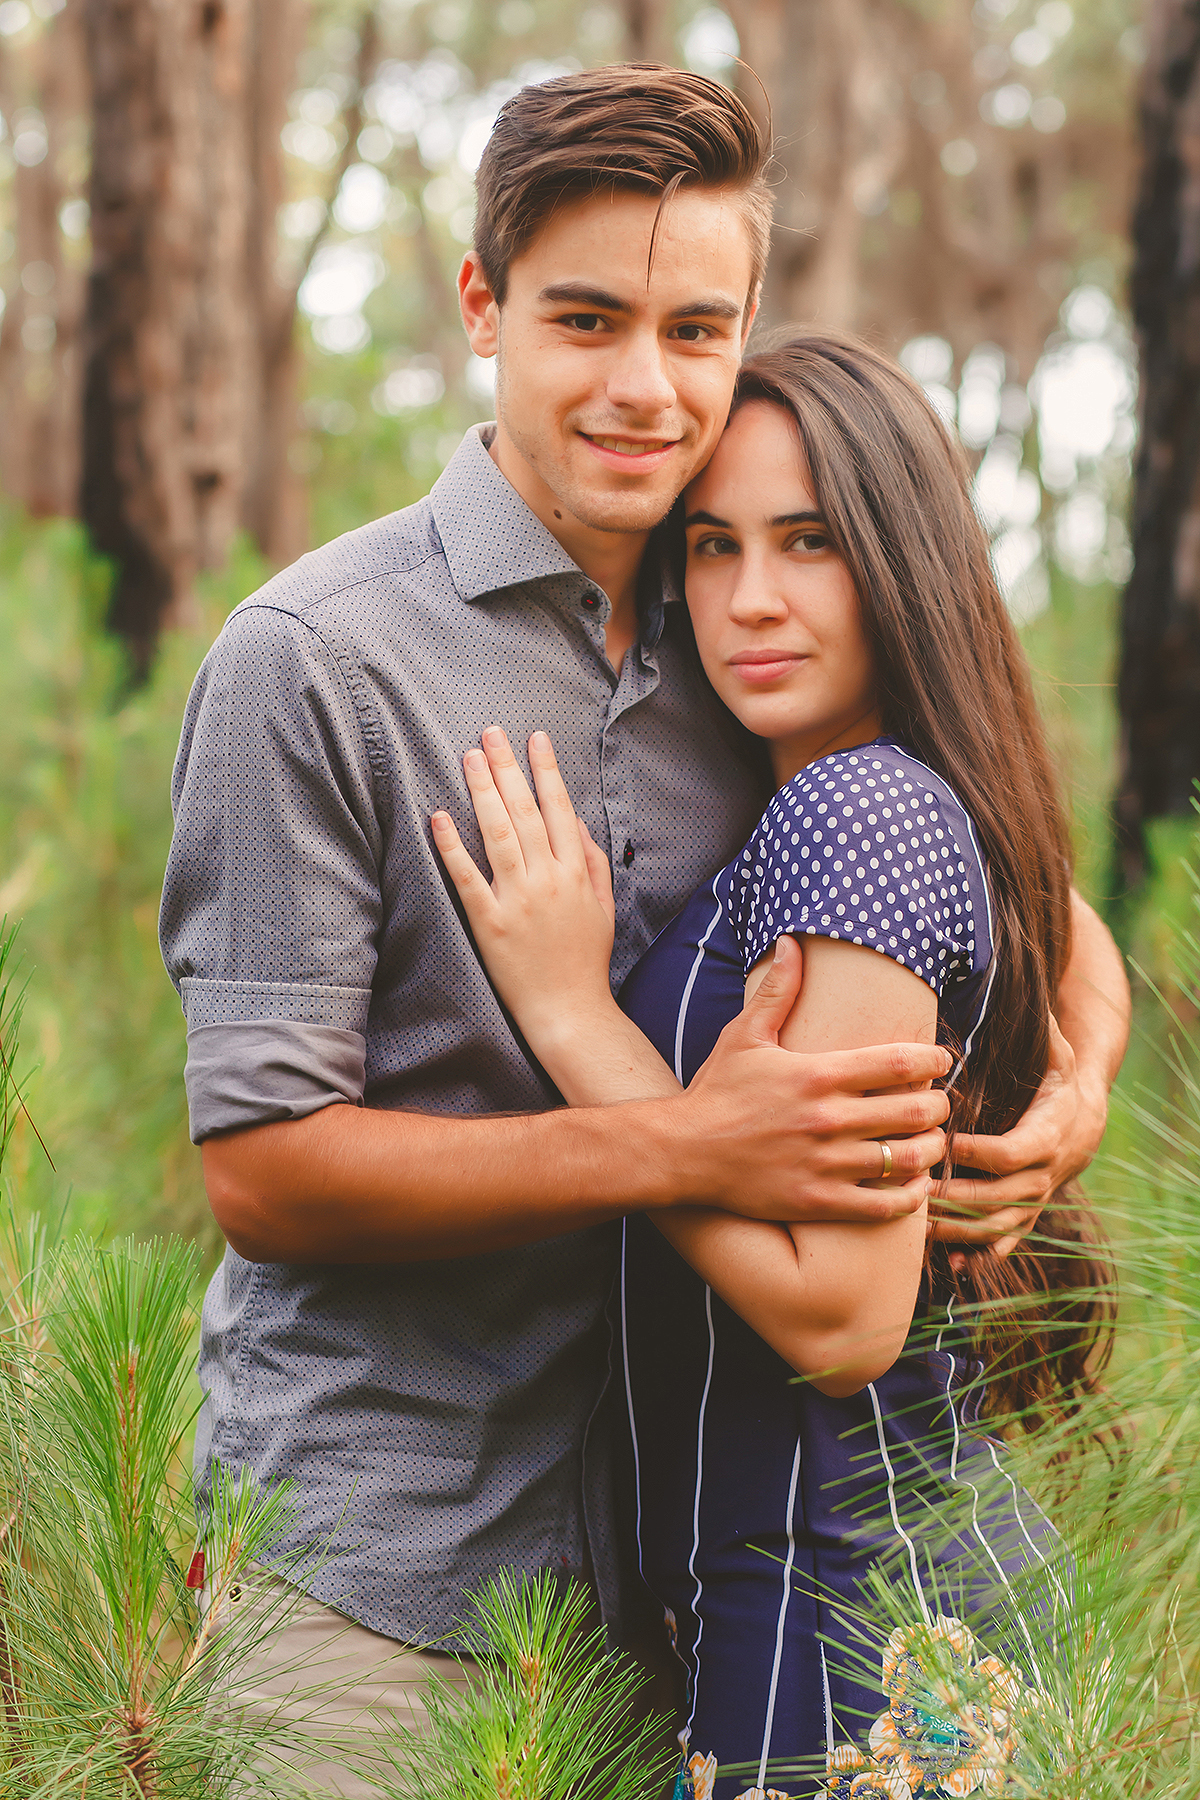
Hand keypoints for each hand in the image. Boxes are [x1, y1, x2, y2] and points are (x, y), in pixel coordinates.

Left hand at [432, 727, 615, 1040]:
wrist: (570, 1011)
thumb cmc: (586, 960)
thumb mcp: (603, 907)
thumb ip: (592, 862)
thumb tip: (577, 822)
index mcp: (575, 873)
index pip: (560, 809)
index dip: (546, 771)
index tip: (534, 739)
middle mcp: (547, 880)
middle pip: (526, 811)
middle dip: (508, 768)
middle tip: (491, 732)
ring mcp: (518, 900)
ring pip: (498, 834)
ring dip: (482, 792)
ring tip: (469, 757)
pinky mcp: (490, 924)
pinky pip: (468, 878)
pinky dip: (453, 846)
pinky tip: (438, 817)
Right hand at [678, 936, 952, 1224]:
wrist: (681, 1152)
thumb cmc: (716, 1092)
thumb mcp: (743, 1036)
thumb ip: (777, 990)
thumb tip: (790, 943)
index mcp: (818, 1074)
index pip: (901, 1062)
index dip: (934, 1059)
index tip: (941, 1059)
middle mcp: (828, 1119)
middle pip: (916, 1111)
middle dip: (939, 1105)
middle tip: (937, 1102)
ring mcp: (825, 1164)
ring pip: (909, 1159)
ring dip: (931, 1148)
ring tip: (930, 1140)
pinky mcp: (819, 1201)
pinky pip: (886, 1204)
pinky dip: (910, 1195)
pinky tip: (911, 1183)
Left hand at [930, 1014, 1106, 1255]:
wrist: (1087, 1120)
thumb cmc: (1060, 1080)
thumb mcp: (1057, 1055)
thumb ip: (1044, 1034)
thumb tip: (1034, 1005)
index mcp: (1048, 1135)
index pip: (1010, 1152)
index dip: (977, 1153)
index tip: (943, 1144)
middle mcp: (1044, 1175)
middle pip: (997, 1197)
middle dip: (955, 1197)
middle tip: (913, 1189)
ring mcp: (1035, 1200)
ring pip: (997, 1226)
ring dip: (958, 1231)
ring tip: (917, 1227)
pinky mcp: (1027, 1215)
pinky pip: (1005, 1243)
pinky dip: (980, 1258)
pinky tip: (953, 1269)